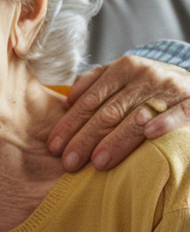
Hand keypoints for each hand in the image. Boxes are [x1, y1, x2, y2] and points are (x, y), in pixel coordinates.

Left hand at [48, 55, 189, 170]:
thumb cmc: (149, 84)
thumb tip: (68, 100)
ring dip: (116, 140)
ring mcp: (169, 88)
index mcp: (122, 68)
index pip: (89, 101)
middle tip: (69, 162)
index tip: (54, 147)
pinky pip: (177, 113)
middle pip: (108, 112)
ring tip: (98, 162)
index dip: (70, 124)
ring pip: (136, 117)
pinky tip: (149, 135)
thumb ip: (95, 83)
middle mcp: (144, 75)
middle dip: (85, 139)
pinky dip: (163, 122)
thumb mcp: (122, 76)